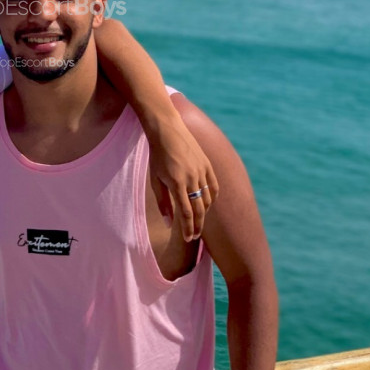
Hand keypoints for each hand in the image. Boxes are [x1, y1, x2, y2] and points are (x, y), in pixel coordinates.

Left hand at [148, 113, 217, 240]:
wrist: (167, 131)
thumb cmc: (157, 156)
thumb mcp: (155, 180)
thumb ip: (163, 202)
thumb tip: (169, 224)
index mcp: (177, 183)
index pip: (186, 213)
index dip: (188, 229)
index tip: (188, 239)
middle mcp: (192, 178)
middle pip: (200, 209)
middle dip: (198, 226)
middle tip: (195, 237)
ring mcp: (202, 170)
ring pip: (208, 199)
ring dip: (204, 212)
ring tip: (198, 220)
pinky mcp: (207, 164)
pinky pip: (214, 186)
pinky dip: (212, 197)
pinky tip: (207, 204)